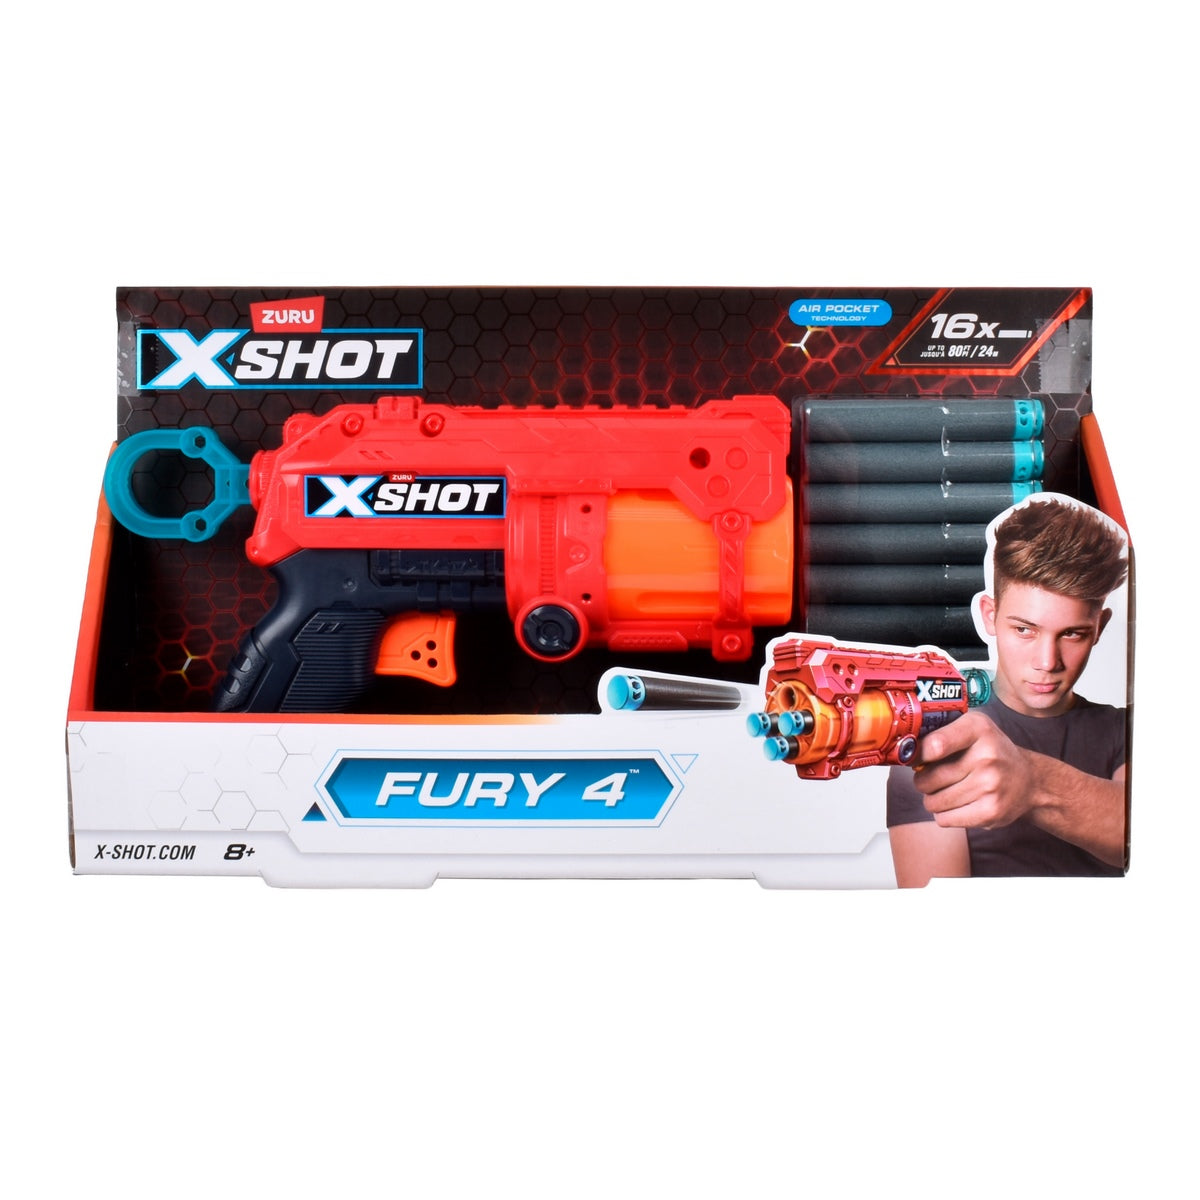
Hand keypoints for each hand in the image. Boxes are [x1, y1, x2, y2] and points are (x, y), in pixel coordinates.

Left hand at [911, 711, 1035, 829]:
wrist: (1029, 781)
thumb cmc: (992, 753)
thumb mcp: (972, 729)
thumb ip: (939, 734)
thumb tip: (905, 752)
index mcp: (978, 729)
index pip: (935, 744)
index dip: (918, 755)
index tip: (916, 759)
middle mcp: (987, 755)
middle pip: (928, 779)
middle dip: (922, 782)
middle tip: (932, 778)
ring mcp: (991, 785)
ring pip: (934, 802)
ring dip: (933, 800)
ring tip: (947, 792)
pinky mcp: (991, 811)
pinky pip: (945, 819)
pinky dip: (945, 815)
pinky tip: (958, 804)